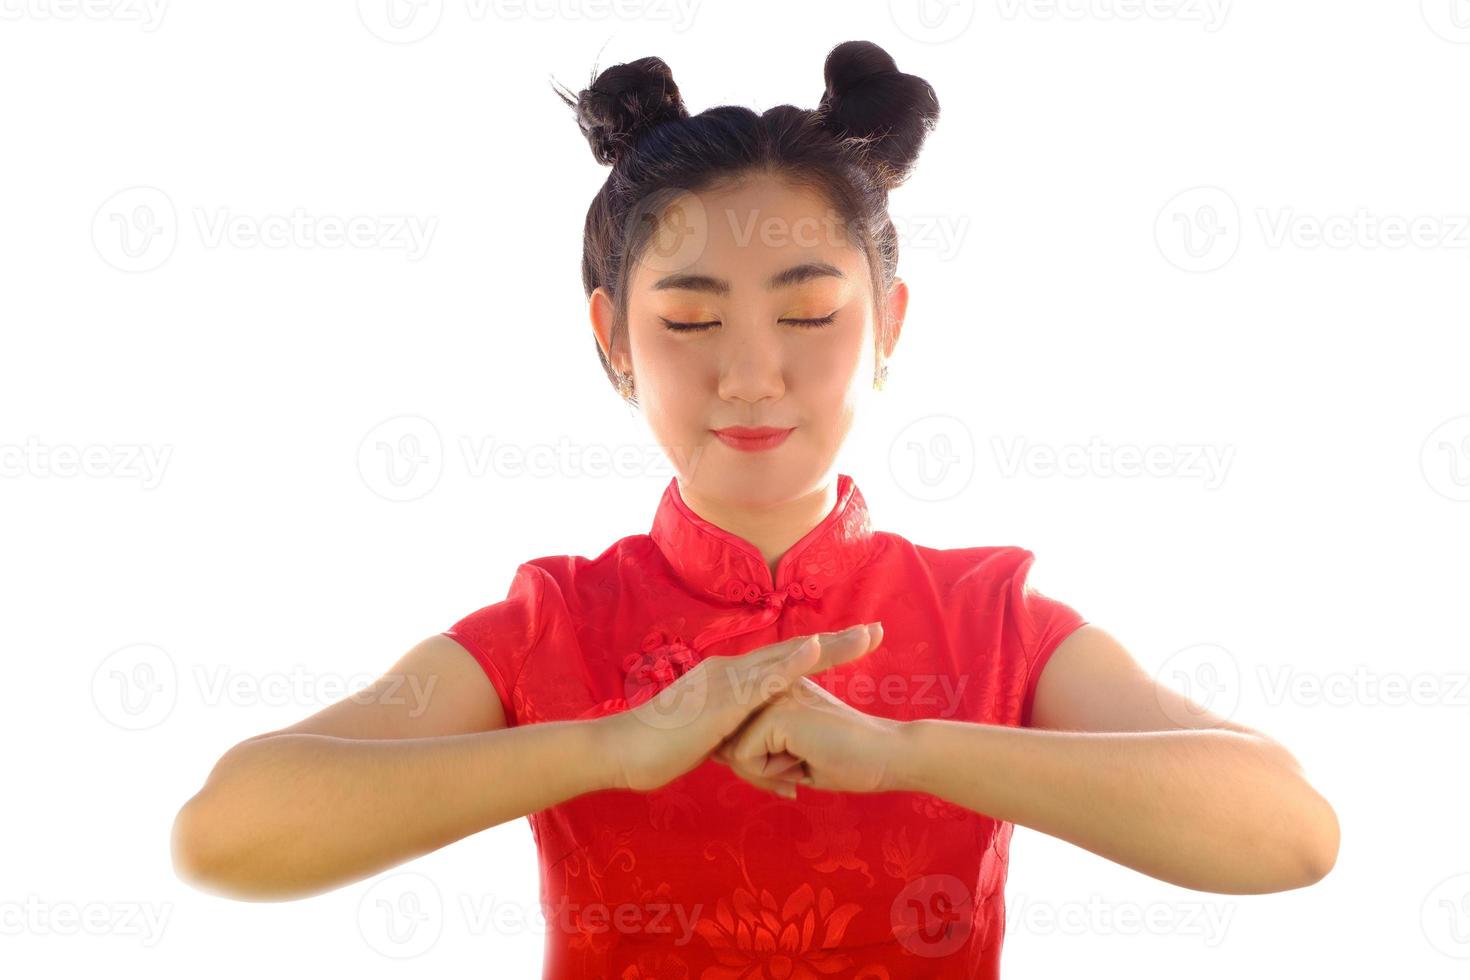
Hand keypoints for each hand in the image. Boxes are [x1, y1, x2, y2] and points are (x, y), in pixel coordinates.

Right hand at [602, 622, 884, 793]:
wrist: (621, 752)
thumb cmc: (658, 752)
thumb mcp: (709, 747)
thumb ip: (737, 748)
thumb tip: (763, 765)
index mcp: (729, 680)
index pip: (783, 663)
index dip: (820, 653)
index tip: (857, 645)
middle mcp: (731, 671)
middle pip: (792, 651)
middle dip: (838, 643)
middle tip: (878, 632)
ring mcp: (725, 681)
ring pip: (784, 658)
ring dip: (827, 647)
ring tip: (864, 637)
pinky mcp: (719, 699)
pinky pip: (760, 678)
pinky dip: (789, 663)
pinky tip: (814, 652)